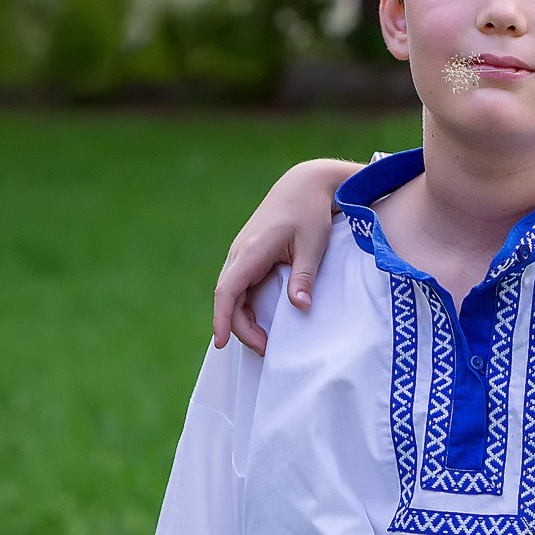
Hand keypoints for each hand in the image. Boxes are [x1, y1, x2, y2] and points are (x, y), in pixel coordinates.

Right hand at [211, 158, 360, 354]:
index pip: (227, 290)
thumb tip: (300, 306)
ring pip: (231, 293)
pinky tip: (259, 322)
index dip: (222, 318)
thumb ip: (304, 276)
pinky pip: (239, 286)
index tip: (221, 342)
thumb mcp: (313, 244)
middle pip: (227, 297)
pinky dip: (244, 306)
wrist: (304, 185)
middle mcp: (240, 253)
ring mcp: (241, 254)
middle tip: (265, 350)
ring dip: (242, 318)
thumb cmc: (310, 212)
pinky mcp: (248, 256)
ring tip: (264, 342)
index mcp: (252, 250)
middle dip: (239, 327)